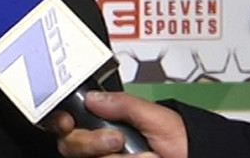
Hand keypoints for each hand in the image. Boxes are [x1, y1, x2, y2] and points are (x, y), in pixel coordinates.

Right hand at [43, 91, 187, 157]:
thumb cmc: (187, 144)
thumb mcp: (158, 117)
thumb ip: (124, 104)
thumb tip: (92, 97)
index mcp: (108, 124)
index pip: (71, 119)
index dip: (62, 119)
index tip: (67, 121)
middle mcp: (103, 147)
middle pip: (70, 143)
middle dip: (88, 141)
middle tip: (115, 139)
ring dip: (107, 157)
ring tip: (137, 157)